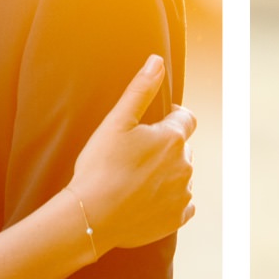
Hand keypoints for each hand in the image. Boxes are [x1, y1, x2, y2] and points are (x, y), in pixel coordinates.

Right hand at [69, 54, 196, 251]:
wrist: (91, 216)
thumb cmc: (100, 167)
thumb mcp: (117, 122)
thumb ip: (140, 90)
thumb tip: (157, 61)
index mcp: (173, 139)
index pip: (186, 118)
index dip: (171, 118)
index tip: (152, 126)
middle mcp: (185, 165)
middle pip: (183, 148)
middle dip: (166, 148)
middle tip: (136, 156)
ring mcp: (183, 193)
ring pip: (181, 176)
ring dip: (167, 174)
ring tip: (136, 180)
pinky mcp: (177, 217)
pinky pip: (182, 204)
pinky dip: (169, 200)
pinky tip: (145, 200)